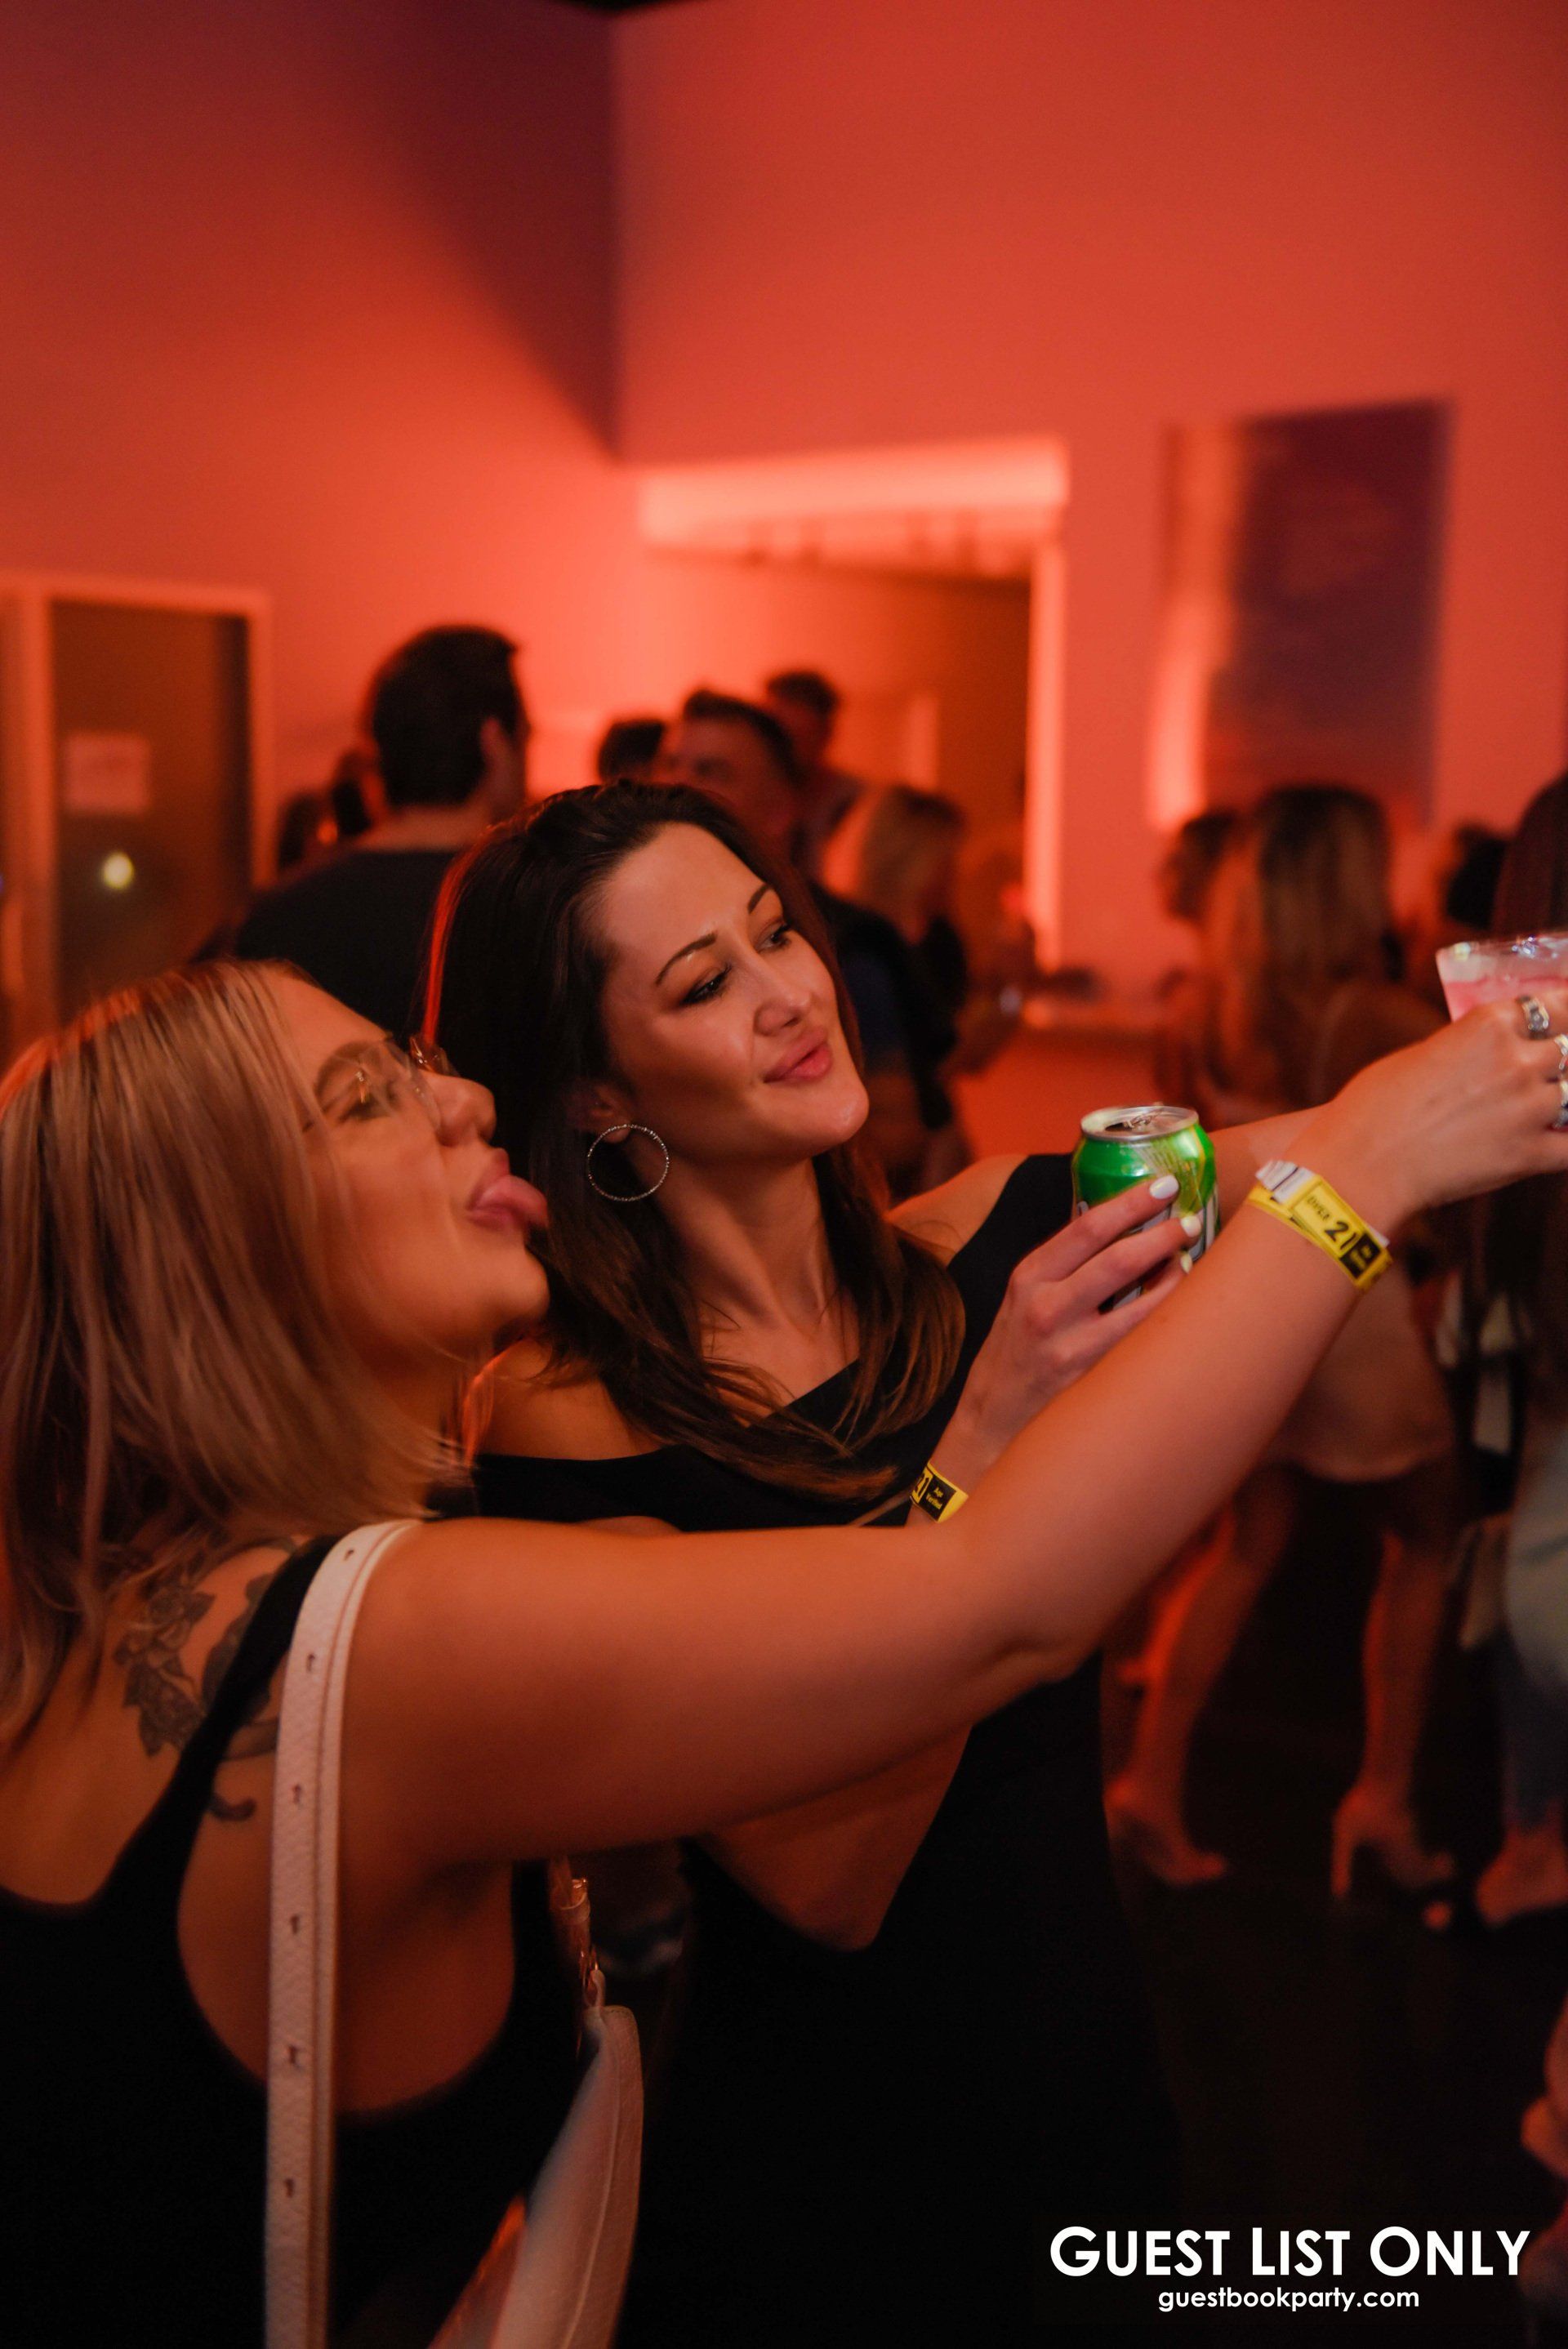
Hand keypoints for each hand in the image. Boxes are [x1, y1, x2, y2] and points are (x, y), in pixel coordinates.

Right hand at [937, 1178, 1191, 1484]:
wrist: (990, 1425)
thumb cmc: (1015, 1356)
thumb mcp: (1023, 1300)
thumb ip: (1062, 1267)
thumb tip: (1116, 1221)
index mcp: (1029, 1277)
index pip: (1086, 1226)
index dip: (1131, 1202)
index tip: (1164, 1184)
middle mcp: (1046, 1307)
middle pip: (1119, 1258)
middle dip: (1164, 1234)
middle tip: (1192, 1220)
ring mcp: (1070, 1346)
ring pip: (1143, 1303)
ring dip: (1176, 1278)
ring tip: (1192, 1263)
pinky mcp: (1090, 1379)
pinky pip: (1144, 1342)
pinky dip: (1169, 1320)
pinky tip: (1183, 1311)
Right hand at [1301, 990, 1567, 1231]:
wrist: (1361, 1163)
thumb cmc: (1374, 1106)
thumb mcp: (1424, 1055)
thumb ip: (1469, 1050)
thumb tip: (1490, 1056)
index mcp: (1489, 1025)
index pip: (1553, 1005)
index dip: (1563, 1011)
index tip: (1564, 1017)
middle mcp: (1517, 1060)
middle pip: (1567, 1050)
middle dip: (1557, 1060)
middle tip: (1544, 1068)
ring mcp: (1529, 1108)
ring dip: (1558, 1101)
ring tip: (1537, 1108)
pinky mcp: (1529, 1155)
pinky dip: (1565, 1142)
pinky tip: (1557, 1140)